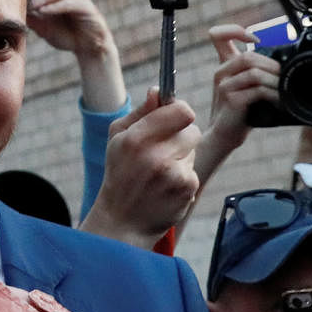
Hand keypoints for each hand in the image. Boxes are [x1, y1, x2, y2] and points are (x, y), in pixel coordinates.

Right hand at [78, 88, 199, 249]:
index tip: (174, 117)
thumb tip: (158, 91)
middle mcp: (155, 155)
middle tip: (164, 148)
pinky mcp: (186, 188)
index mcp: (135, 138)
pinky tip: (165, 186)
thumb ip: (139, 113)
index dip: (180, 111)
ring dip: (181, 156)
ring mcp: (173, 173)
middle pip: (192, 129)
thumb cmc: (119, 173)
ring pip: (193, 150)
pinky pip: (193, 170)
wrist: (122, 219)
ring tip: (160, 171)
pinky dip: (183, 176)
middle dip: (182, 135)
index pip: (181, 110)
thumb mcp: (118, 138)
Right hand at [204, 24, 277, 154]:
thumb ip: (256, 73)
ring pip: (255, 72)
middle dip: (272, 67)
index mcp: (224, 65)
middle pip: (249, 56)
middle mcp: (221, 72)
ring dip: (275, 82)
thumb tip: (284, 64)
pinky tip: (280, 102)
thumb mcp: (246, 87)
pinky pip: (257, 90)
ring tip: (285, 92)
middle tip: (285, 79)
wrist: (225, 135)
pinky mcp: (231, 98)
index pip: (217, 35)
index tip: (254, 40)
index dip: (235, 30)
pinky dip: (274, 95)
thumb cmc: (240, 111)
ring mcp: (224, 85)